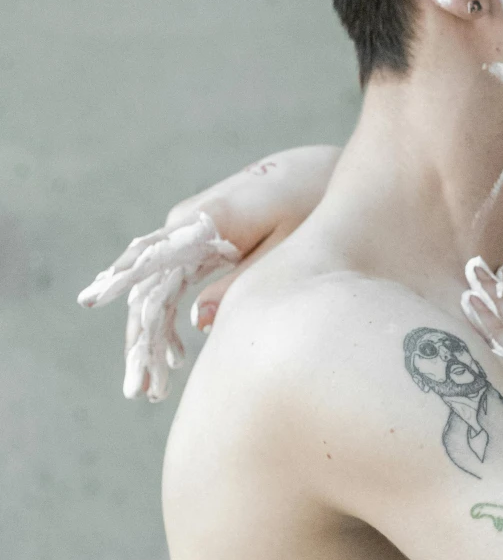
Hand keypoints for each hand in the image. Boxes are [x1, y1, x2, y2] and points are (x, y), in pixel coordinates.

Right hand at [76, 146, 339, 399]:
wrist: (322, 170)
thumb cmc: (313, 204)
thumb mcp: (290, 247)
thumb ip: (245, 280)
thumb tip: (198, 320)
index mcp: (209, 219)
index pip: (156, 263)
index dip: (134, 302)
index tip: (123, 340)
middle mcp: (188, 221)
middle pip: (150, 284)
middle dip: (143, 340)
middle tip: (142, 389)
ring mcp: (190, 229)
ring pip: (157, 286)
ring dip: (151, 336)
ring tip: (151, 386)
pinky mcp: (201, 238)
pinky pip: (173, 281)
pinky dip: (169, 319)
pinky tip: (172, 358)